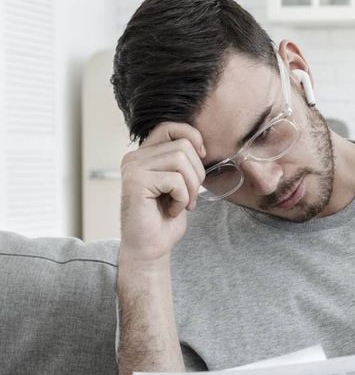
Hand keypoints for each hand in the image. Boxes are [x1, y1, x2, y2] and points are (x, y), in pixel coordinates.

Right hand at [119, 122, 205, 262]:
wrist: (151, 247)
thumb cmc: (166, 217)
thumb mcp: (179, 183)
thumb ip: (183, 161)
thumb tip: (201, 143)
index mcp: (144, 154)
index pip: (170, 127)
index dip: (192, 137)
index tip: (202, 157)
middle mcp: (134, 157)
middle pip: (183, 145)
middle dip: (197, 173)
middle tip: (189, 195)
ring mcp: (132, 168)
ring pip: (181, 160)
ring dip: (191, 187)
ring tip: (181, 203)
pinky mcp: (135, 182)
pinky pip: (175, 180)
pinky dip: (182, 198)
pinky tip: (171, 210)